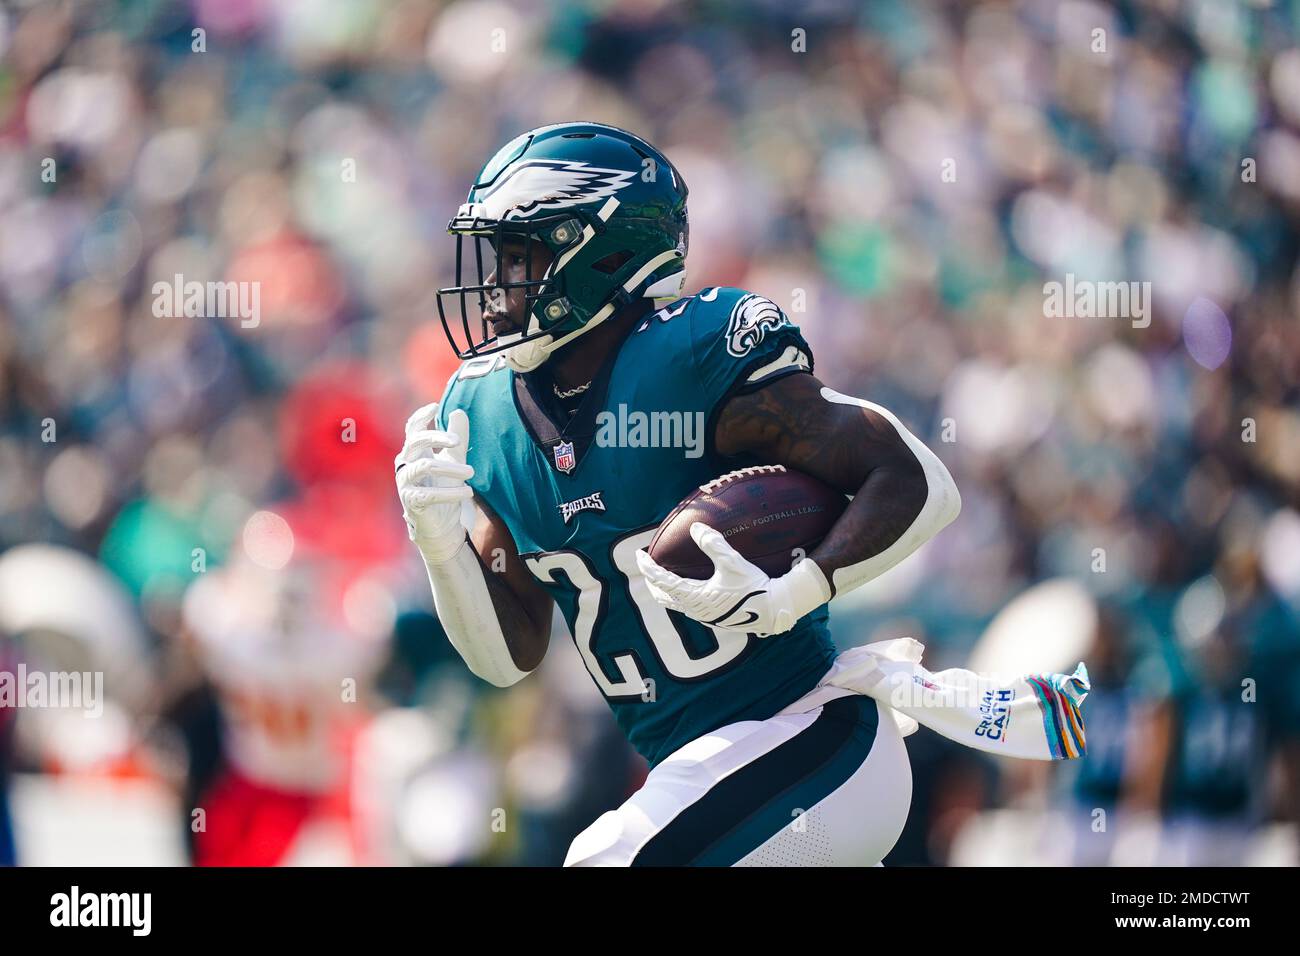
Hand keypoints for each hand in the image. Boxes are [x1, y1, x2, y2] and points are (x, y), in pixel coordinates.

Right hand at [395, 402, 474, 563]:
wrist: (440, 523)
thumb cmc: (443, 488)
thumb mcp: (453, 460)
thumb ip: (456, 438)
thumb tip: (459, 412)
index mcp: (415, 452)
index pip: (412, 429)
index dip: (420, 416)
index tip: (434, 406)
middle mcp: (406, 464)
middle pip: (415, 441)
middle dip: (437, 437)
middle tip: (458, 441)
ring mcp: (406, 483)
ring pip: (424, 466)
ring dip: (450, 468)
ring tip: (471, 473)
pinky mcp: (412, 501)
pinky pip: (430, 494)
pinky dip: (451, 493)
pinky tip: (468, 493)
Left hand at [635, 522, 831, 635]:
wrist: (773, 609)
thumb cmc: (754, 586)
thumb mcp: (733, 562)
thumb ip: (713, 544)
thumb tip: (696, 527)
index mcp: (695, 597)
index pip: (662, 581)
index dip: (647, 567)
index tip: (639, 555)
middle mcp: (695, 610)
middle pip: (663, 596)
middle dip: (651, 580)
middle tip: (646, 564)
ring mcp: (704, 617)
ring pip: (674, 603)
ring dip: (665, 589)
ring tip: (662, 575)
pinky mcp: (713, 619)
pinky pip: (687, 606)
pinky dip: (679, 595)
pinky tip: (688, 587)